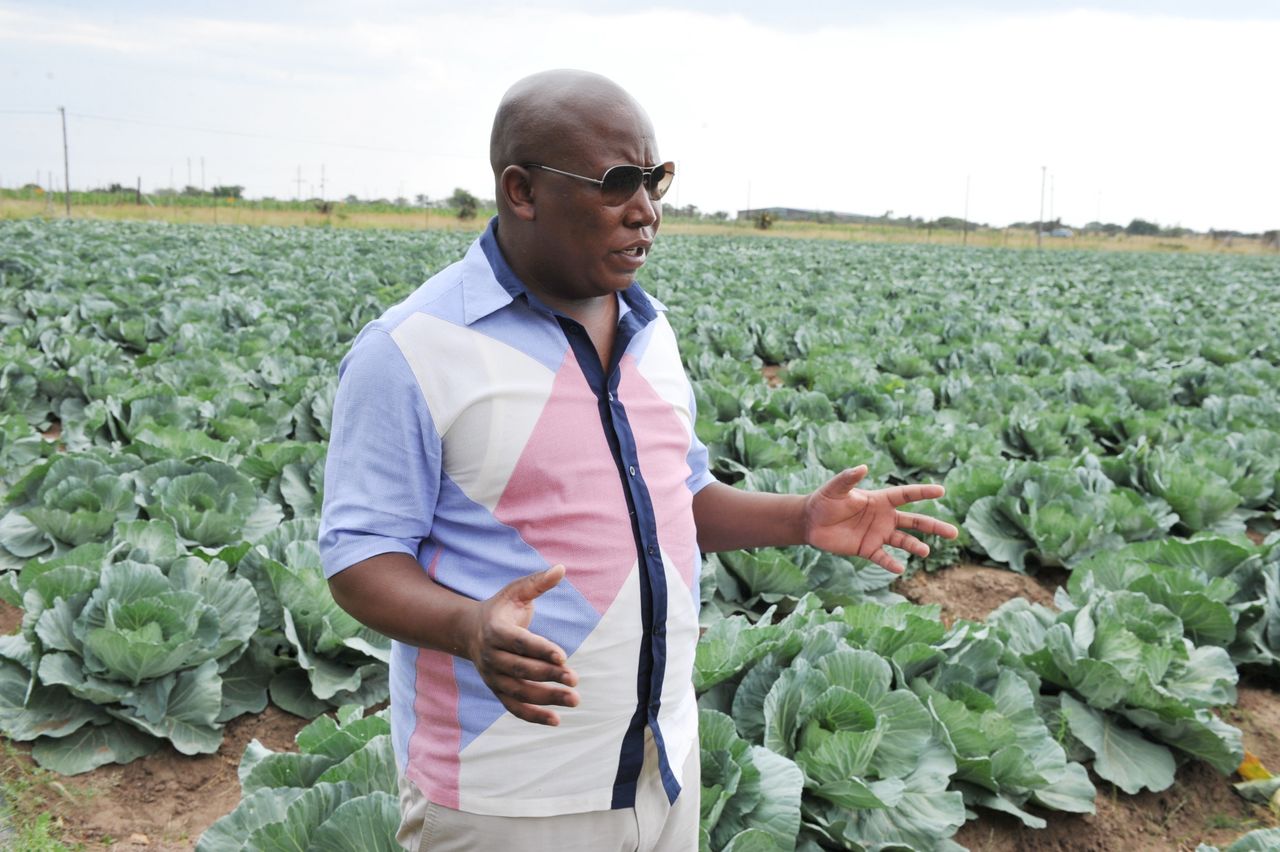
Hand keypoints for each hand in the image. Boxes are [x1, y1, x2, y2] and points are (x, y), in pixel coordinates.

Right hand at [466, 564, 579, 725]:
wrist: (469, 631)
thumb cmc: (501, 608)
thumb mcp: (515, 591)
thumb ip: (538, 582)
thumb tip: (561, 568)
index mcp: (496, 630)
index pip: (520, 642)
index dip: (541, 649)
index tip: (563, 656)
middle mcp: (491, 656)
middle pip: (521, 670)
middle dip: (549, 675)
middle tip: (575, 680)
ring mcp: (492, 676)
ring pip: (519, 692)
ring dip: (546, 698)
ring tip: (574, 700)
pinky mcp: (496, 690)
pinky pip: (513, 707)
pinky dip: (533, 716)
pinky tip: (556, 720)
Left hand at [803, 465, 958, 574]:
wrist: (810, 522)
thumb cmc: (824, 500)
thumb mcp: (835, 488)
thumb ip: (848, 478)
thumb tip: (863, 467)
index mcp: (880, 500)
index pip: (906, 495)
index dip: (923, 492)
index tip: (941, 490)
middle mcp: (884, 518)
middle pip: (914, 522)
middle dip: (934, 527)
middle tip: (954, 533)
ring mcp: (877, 534)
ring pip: (904, 541)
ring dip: (916, 546)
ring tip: (926, 551)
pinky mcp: (867, 549)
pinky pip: (883, 557)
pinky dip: (891, 563)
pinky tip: (900, 568)